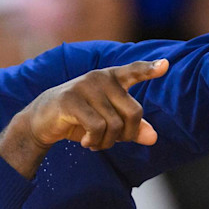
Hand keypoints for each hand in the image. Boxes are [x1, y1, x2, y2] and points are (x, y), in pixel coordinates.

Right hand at [0, 59, 168, 176]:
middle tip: (111, 141)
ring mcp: (85, 87)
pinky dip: (94, 141)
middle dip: (126, 135)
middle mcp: (100, 78)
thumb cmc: (79, 119)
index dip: (150, 69)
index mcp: (111, 78)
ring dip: (107, 142)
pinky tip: (85, 142)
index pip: (134, 71)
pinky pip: (96, 127)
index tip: (166, 65)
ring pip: (115, 125)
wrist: (42, 120)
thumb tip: (153, 138)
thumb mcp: (107, 123)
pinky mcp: (71, 100)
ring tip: (94, 142)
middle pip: (134, 112)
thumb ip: (131, 128)